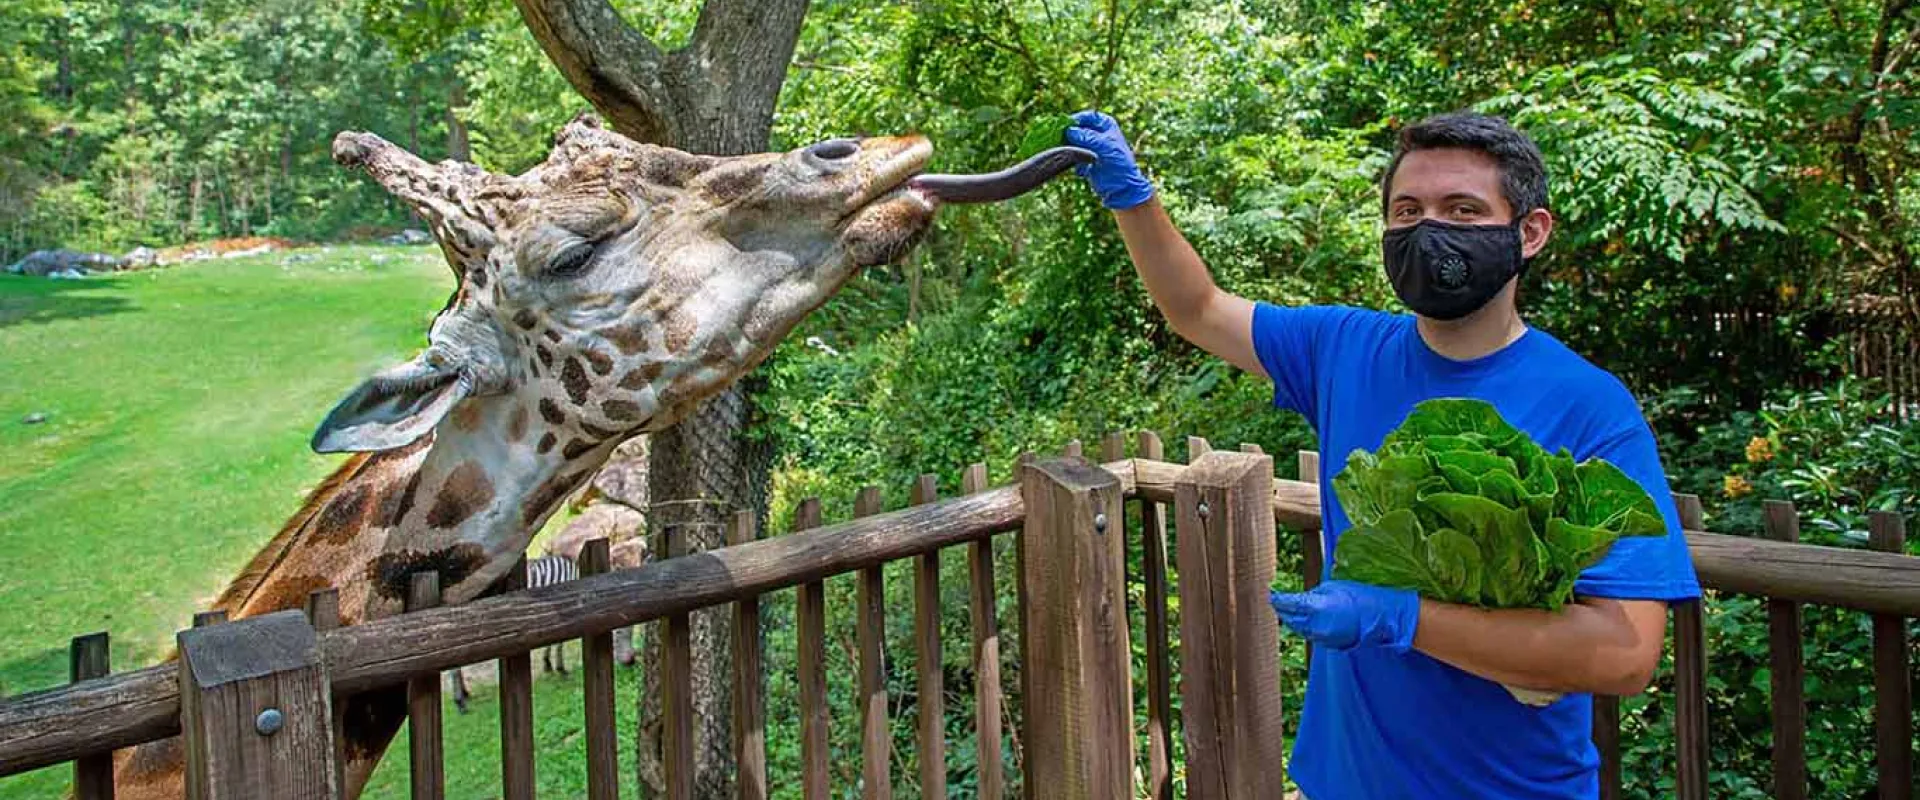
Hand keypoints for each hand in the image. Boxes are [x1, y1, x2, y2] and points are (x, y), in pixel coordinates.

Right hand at [1063, 110, 1155, 209]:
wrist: (1122, 186)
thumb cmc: (1119, 163)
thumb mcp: (1105, 146)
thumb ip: (1087, 137)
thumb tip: (1070, 131)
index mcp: (1105, 124)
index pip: (1086, 117)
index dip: (1075, 120)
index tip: (1064, 127)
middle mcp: (1097, 133)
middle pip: (1077, 129)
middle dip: (1070, 136)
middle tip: (1060, 141)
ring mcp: (1091, 146)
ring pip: (1073, 142)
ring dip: (1069, 149)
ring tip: (1069, 157)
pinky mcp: (1085, 158)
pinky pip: (1073, 155)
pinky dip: (1073, 162)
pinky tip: (1081, 171)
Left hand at [1269, 580, 1420, 652]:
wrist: (1381, 619)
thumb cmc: (1361, 597)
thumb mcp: (1335, 588)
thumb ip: (1315, 594)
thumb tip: (1304, 598)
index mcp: (1316, 607)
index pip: (1290, 604)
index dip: (1279, 599)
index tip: (1271, 594)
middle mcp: (1316, 624)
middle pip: (1290, 618)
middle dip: (1282, 610)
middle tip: (1275, 601)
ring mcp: (1322, 637)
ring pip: (1299, 628)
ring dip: (1292, 620)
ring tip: (1286, 610)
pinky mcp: (1328, 644)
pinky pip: (1310, 634)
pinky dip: (1304, 627)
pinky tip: (1303, 620)